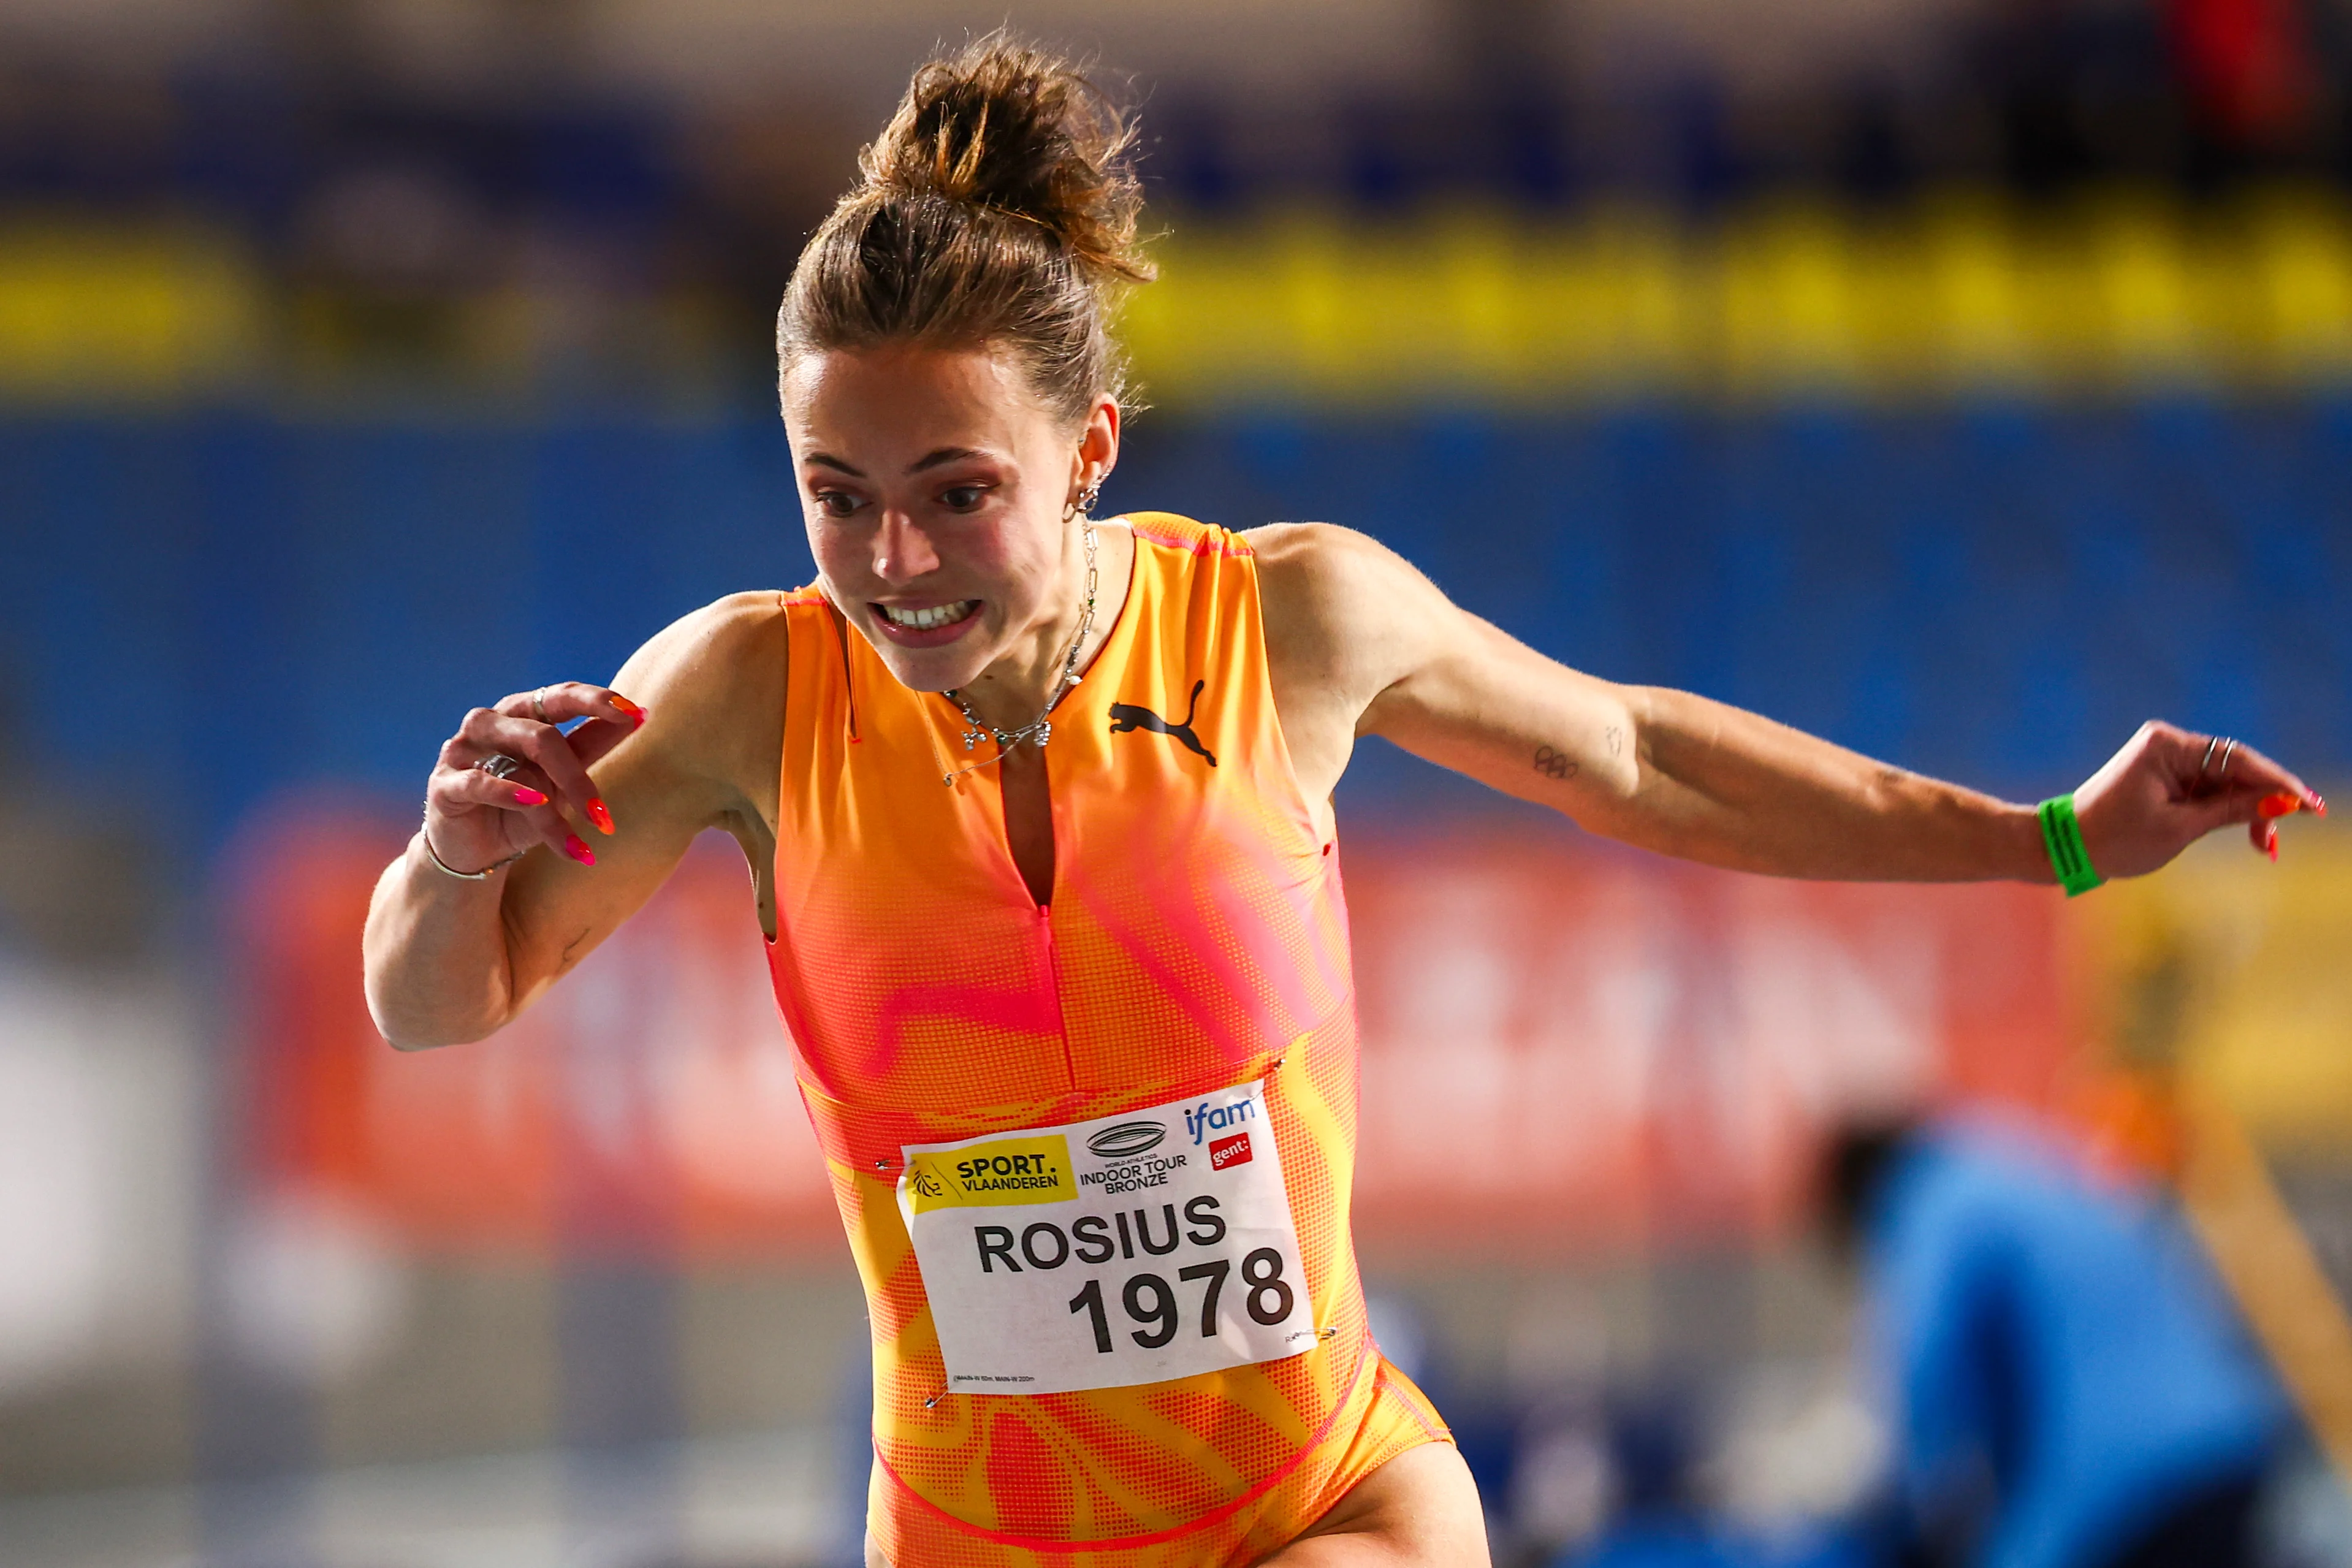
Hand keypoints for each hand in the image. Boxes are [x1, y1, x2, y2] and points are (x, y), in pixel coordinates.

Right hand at [421, 683, 646, 874]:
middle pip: (542, 734)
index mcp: (522, 713)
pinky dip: (511, 794)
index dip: (595, 700)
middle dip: (578, 778)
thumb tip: (638, 714)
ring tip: (583, 832)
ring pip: (517, 762)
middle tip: (605, 818)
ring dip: (555, 800)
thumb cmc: (523, 807)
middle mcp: (490, 722)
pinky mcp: (444, 783)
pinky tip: (536, 804)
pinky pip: (478, 782)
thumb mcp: (563, 778)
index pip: (560, 696)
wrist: (476, 850)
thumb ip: (592, 744)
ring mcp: (462, 749)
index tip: (633, 713)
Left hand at [2074, 720, 2324, 879]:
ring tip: (2264, 847)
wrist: (2065, 847)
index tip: (2310, 806)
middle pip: (2235, 769)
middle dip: (2263, 804)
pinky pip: (2208, 789)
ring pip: (2226, 782)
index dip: (2279, 783)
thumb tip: (2283, 803)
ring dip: (2248, 811)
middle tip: (2278, 841)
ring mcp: (2166, 758)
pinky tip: (2250, 835)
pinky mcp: (2164, 775)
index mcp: (2166, 745)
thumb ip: (2233, 811)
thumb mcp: (2181, 828)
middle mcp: (2167, 743)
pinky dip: (2227, 811)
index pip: (2238, 759)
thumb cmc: (2115, 840)